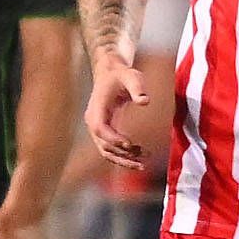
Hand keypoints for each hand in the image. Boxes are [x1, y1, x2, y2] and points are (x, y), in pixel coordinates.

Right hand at [84, 52, 149, 171]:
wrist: (111, 74)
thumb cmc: (122, 75)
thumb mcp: (131, 77)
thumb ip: (137, 88)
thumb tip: (145, 101)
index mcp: (96, 108)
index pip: (100, 128)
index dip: (113, 138)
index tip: (130, 144)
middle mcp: (93, 121)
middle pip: (103, 145)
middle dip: (122, 154)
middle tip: (143, 156)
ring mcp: (97, 129)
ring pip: (106, 152)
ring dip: (123, 160)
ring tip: (143, 164)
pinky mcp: (104, 133)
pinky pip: (111, 150)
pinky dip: (123, 157)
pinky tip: (139, 160)